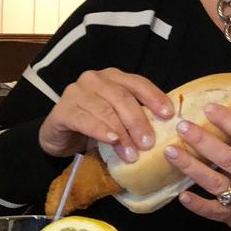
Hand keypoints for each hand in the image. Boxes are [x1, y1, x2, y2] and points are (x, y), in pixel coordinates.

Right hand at [39, 68, 173, 160]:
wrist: (62, 136)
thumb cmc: (97, 125)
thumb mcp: (120, 118)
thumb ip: (138, 116)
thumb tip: (167, 130)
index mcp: (114, 78)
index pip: (138, 83)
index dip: (154, 97)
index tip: (168, 115)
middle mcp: (94, 79)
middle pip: (122, 97)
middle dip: (138, 121)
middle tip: (149, 143)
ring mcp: (76, 92)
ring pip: (105, 110)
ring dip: (121, 133)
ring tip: (132, 153)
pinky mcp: (62, 110)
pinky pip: (84, 119)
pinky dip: (100, 131)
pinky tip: (112, 141)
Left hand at [169, 103, 230, 230]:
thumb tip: (210, 115)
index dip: (230, 121)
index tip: (208, 108)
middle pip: (230, 159)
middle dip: (204, 141)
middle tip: (182, 126)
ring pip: (217, 183)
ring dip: (192, 167)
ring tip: (171, 151)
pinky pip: (214, 211)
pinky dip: (198, 204)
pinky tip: (182, 196)